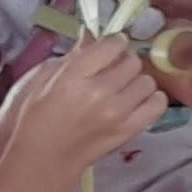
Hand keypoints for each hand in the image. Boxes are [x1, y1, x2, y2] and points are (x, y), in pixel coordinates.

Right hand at [0, 36, 165, 189]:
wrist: (42, 158)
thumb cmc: (34, 115)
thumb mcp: (43, 77)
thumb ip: (73, 55)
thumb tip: (91, 34)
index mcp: (74, 76)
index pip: (112, 45)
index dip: (113, 42)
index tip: (110, 47)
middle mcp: (99, 92)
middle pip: (132, 62)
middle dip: (125, 61)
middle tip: (114, 68)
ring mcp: (117, 113)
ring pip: (147, 81)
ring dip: (137, 80)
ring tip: (123, 87)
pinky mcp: (128, 130)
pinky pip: (157, 104)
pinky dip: (152, 98)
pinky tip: (137, 100)